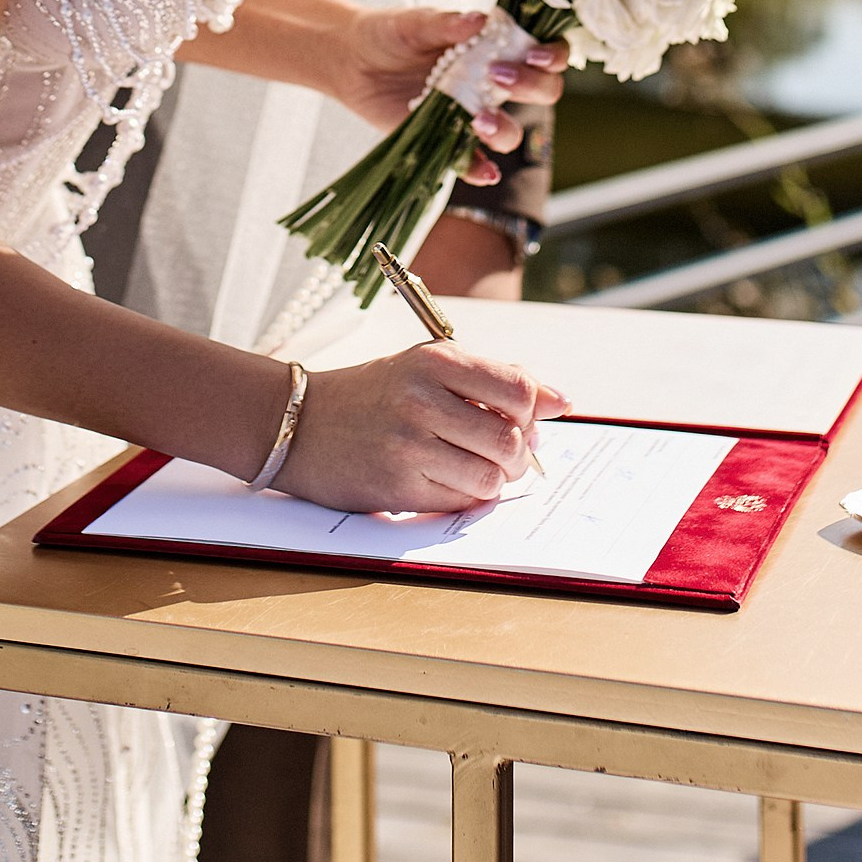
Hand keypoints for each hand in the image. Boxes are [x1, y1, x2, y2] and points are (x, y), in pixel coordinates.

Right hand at [279, 343, 567, 512]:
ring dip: (495, 479)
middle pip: (511, 439)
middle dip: (519, 453)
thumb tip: (561, 402)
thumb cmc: (376, 394)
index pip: (518, 390)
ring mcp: (409, 445)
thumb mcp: (428, 367)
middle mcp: (423, 399)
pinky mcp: (398, 486)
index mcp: (436, 361)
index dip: (535, 410)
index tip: (529, 419)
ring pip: (491, 477)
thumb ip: (493, 379)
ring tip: (477, 467)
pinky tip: (446, 479)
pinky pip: (460, 501)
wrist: (300, 424)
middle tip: (505, 452)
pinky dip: (466, 495)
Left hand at [329, 5, 566, 186]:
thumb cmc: (388, 33)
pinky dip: (481, 169)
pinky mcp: (448, 140)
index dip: (552, 55)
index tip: (534, 54)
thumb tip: (480, 20)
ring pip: (511, 131)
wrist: (351, 62)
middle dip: (532, 87)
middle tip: (496, 76)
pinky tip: (483, 172)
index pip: (544, 52)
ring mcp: (473, 113)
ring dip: (505, 130)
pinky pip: (472, 161)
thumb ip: (444, 24)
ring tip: (477, 118)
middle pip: (541, 91)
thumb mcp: (411, 23)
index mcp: (494, 46)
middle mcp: (492, 82)